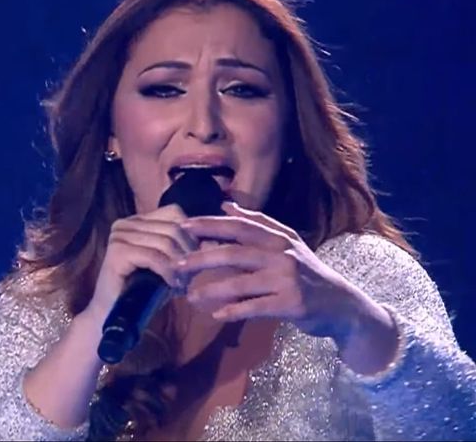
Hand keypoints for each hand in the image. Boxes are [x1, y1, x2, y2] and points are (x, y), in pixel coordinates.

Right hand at [83, 204, 197, 325]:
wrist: (112, 315)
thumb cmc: (143, 292)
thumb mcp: (169, 265)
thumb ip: (186, 250)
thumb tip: (214, 240)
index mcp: (136, 221)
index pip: (174, 213)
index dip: (191, 234)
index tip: (196, 258)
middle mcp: (125, 224)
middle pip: (173, 227)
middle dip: (188, 253)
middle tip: (191, 276)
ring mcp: (119, 236)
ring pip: (165, 242)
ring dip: (180, 265)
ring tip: (183, 282)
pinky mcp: (117, 252)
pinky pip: (154, 256)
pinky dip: (168, 272)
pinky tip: (173, 285)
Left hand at [177, 201, 369, 343]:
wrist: (342, 304)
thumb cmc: (306, 272)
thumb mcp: (286, 242)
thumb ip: (256, 223)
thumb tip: (225, 204)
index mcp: (278, 237)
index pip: (238, 225)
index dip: (209, 224)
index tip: (182, 226)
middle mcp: (282, 254)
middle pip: (234, 252)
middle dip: (202, 258)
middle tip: (177, 265)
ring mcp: (287, 279)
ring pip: (241, 282)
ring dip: (212, 290)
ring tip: (190, 297)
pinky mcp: (291, 304)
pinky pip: (255, 307)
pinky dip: (234, 311)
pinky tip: (217, 314)